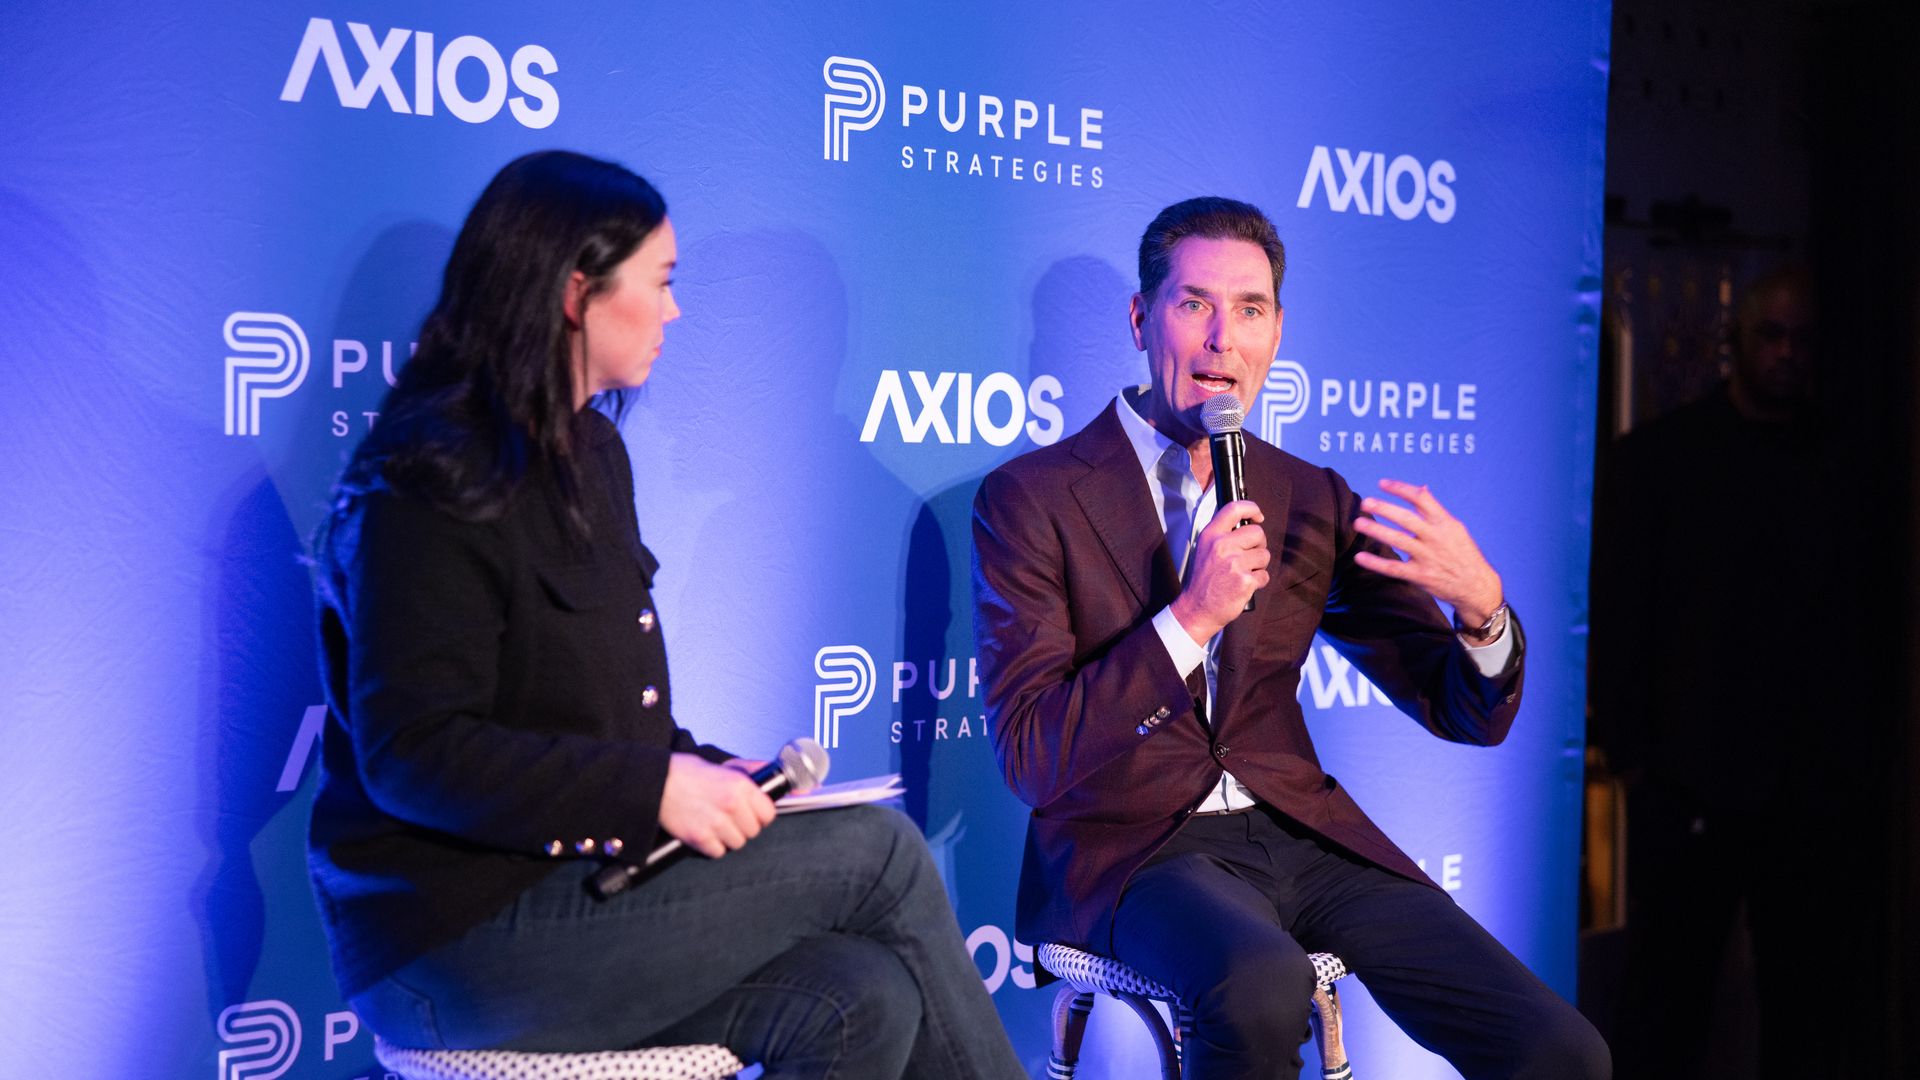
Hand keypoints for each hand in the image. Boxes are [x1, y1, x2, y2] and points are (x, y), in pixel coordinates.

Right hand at [658, 753, 775, 858]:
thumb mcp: (721, 765)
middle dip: (743, 827)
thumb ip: (747, 770)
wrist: (656, 781)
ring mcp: (716, 823)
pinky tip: (705, 833)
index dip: (760, 816)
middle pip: (753, 831)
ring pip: (737, 843)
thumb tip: (768, 771)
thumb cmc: (685, 772)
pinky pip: (718, 852)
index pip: (768, 813)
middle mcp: (731, 805)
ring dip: (728, 838)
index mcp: (740, 785)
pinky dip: (712, 846)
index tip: (752, 815)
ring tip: (715, 825)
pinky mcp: (699, 837)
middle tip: (729, 819)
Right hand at [1169, 499, 1269, 644]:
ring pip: (1264, 555)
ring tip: (1244, 573)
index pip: (1234, 508)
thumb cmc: (1204, 580)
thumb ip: (1223, 535)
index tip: (1258, 516)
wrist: (1197, 609)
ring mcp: (1234, 563)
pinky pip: (1264, 575)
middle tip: (1250, 556)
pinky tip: (1245, 586)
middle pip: (1257, 532)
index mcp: (1211, 535)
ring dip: (1259, 565)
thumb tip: (1249, 524)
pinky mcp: (1245, 581)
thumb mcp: (1205, 550)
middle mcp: (1222, 546)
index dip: (1251, 508)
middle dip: (1259, 545)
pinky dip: (1259, 582)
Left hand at [1352, 479, 1502, 624]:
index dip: (1400, 489)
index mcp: (1445, 522)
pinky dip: (1376, 563)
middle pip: (1407, 519)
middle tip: (1365, 502)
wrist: (1476, 586)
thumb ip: (1435, 510)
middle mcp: (1436, 537)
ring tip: (1358, 523)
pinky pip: (1394, 568)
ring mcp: (1428, 557)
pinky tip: (1360, 557)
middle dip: (1384, 508)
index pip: (1421, 498)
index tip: (1382, 484)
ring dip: (1376, 530)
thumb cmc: (1463, 553)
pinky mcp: (1420, 576)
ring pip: (1398, 540)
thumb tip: (1422, 488)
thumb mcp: (1455, 528)